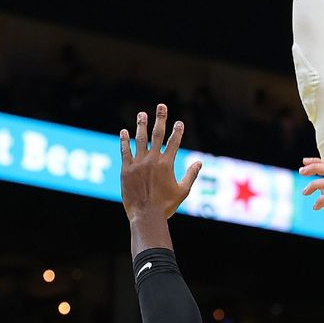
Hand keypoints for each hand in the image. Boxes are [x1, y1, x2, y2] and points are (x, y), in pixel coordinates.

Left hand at [120, 104, 200, 221]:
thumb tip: (199, 162)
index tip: (179, 123)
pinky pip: (125, 152)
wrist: (145, 216)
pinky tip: (124, 132)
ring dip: (141, 125)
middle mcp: (152, 160)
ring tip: (142, 114)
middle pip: (157, 135)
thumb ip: (191, 175)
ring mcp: (138, 164)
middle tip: (161, 106)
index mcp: (167, 164)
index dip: (177, 131)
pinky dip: (124, 141)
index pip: (174, 142)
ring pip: (139, 140)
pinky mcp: (126, 170)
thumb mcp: (183, 191)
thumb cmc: (166, 206)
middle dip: (160, 119)